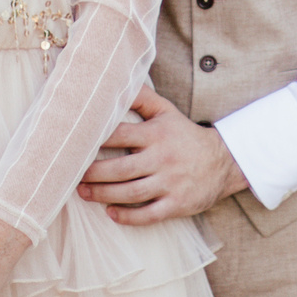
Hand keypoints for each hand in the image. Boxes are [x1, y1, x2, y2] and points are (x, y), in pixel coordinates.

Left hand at [78, 88, 248, 224]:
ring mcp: (170, 183)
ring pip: (130, 193)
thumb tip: (117, 80)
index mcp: (156, 134)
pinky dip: (127, 216)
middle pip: (120, 169)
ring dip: (103, 195)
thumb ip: (142, 97)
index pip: (119, 136)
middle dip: (92, 174)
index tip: (74, 145)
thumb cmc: (185, 135)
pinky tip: (111, 213)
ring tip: (84, 193)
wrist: (224, 162)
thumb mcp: (167, 112)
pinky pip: (148, 215)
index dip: (94, 140)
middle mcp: (163, 158)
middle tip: (72, 175)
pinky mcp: (177, 204)